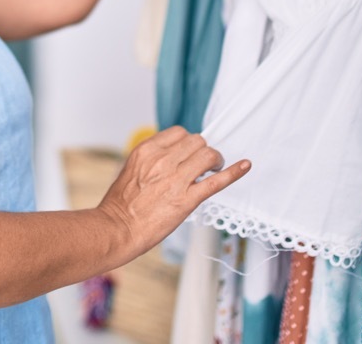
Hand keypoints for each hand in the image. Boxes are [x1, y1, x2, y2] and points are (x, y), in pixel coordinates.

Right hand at [96, 126, 249, 257]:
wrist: (117, 228)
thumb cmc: (121, 204)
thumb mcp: (132, 169)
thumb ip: (152, 159)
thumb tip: (172, 156)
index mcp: (147, 150)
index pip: (179, 133)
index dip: (189, 143)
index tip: (190, 153)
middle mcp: (163, 160)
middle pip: (197, 141)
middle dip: (202, 151)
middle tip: (202, 164)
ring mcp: (176, 179)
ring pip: (208, 155)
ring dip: (215, 161)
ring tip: (213, 169)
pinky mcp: (187, 199)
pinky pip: (216, 181)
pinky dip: (234, 172)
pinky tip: (245, 166)